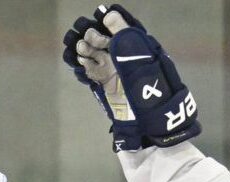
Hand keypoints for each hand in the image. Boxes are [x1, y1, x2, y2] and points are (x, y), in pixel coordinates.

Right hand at [62, 4, 200, 151]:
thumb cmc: (149, 85)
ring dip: (84, 49)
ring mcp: (112, 69)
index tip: (99, 25)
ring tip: (82, 50)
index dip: (104, 25)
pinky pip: (90, 70)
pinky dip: (84, 65)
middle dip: (92, 37)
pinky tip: (81, 62)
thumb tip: (109, 14)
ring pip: (93, 53)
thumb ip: (124, 33)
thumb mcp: (139, 54)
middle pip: (101, 39)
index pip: (115, 29)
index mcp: (132, 46)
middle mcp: (121, 55)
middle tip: (89, 42)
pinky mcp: (104, 83)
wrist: (148, 118)